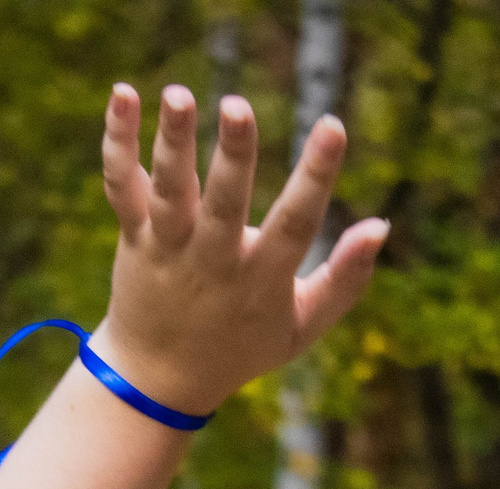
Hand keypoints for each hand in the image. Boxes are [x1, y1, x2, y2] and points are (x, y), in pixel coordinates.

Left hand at [94, 84, 389, 416]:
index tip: (333, 126)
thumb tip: (381, 226)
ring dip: (173, 141)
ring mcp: (168, 249)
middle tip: (237, 106)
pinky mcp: (133, 238)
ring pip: (170, 191)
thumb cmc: (241, 347)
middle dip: (233, 156)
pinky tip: (124, 95)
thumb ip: (345, 279)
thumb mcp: (302, 328)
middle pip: (224, 204)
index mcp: (261, 279)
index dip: (316, 175)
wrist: (158, 382)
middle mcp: (212, 261)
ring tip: (179, 94)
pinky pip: (122, 186)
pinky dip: (119, 142)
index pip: (295, 223)